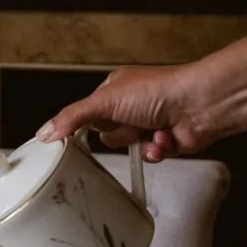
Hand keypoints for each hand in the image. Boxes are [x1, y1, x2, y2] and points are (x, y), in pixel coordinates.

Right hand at [34, 65, 209, 161]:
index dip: (83, 127)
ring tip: (152, 129)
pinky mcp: (165, 140)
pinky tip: (164, 137)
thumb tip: (45, 131)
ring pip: (129, 148)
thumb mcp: (104, 101)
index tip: (73, 140)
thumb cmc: (160, 90)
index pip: (87, 115)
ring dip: (140, 143)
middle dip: (120, 134)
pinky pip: (149, 157)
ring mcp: (149, 123)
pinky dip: (157, 150)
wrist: (201, 103)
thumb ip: (72, 118)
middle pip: (108, 135)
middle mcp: (131, 105)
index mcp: (113, 90)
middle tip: (129, 124)